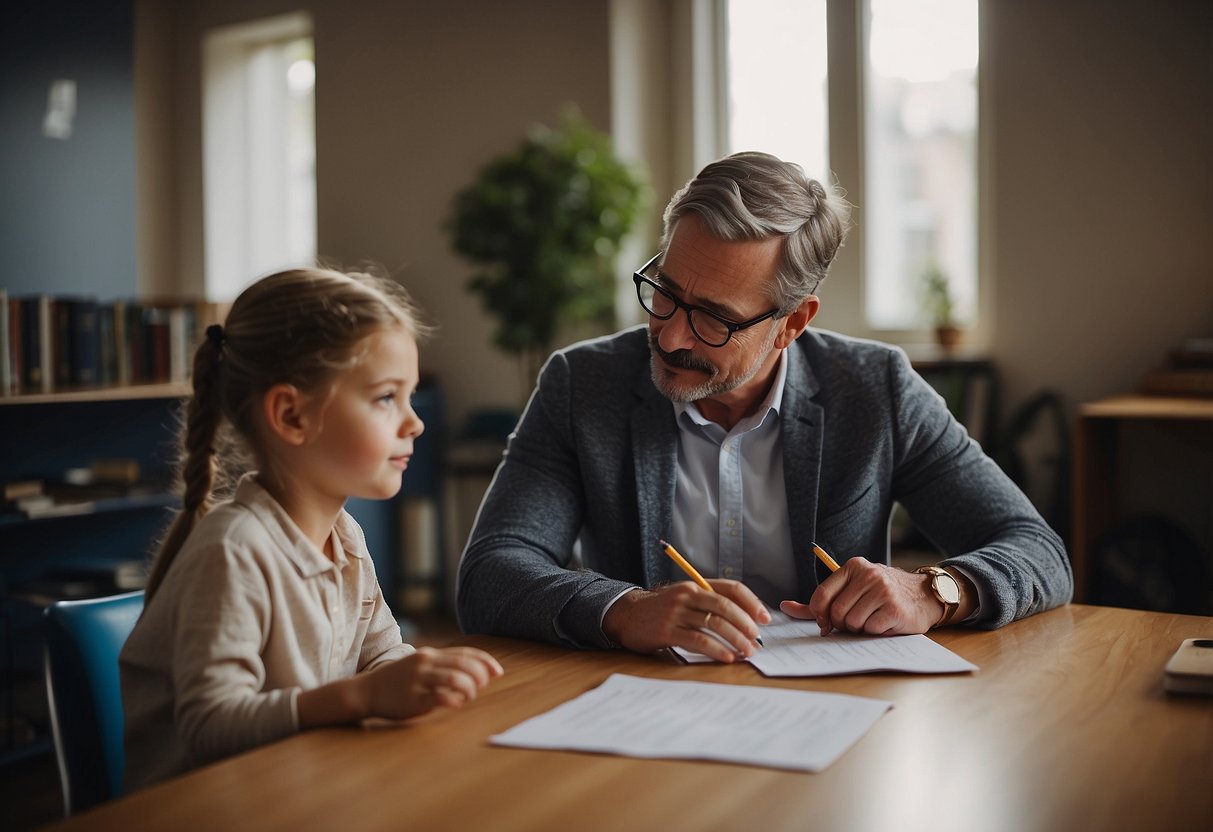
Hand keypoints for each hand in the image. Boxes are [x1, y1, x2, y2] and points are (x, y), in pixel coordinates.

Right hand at [362, 646, 503, 719]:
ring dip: (469, 688)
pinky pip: (439, 697)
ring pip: (455, 678)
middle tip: (483, 686)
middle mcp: (426, 663)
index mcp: (430, 654)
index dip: (485, 661)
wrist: (367, 691)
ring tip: (469, 697)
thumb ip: (443, 666)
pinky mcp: (413, 698)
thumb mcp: (421, 666)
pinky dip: (454, 700)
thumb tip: (475, 674)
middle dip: (480, 675)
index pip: (465, 653)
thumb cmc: (399, 681)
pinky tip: (456, 704)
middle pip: (464, 664)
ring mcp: (419, 680)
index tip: (498, 671)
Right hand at [602, 581, 770, 661]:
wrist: (626, 614)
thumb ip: (707, 603)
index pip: (731, 588)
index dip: (751, 602)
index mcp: (695, 585)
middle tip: (757, 639)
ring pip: (714, 623)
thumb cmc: (660, 609)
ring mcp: (676, 613)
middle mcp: (687, 595)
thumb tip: (742, 619)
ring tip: (747, 651)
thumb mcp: (683, 599)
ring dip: (735, 638)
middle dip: (746, 623)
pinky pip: (698, 640)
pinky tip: (727, 657)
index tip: (764, 618)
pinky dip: (717, 650)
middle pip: (725, 606)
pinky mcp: (667, 631)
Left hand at [779, 556, 939, 635]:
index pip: (821, 595)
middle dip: (842, 623)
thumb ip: (819, 601)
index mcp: (852, 566)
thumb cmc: (881, 595)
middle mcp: (867, 575)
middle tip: (857, 620)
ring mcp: (882, 591)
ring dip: (859, 629)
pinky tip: (884, 622)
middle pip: (836, 612)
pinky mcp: (895, 609)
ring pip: (852, 623)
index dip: (819, 615)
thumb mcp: (851, 589)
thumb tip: (785, 607)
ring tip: (872, 619)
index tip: (826, 623)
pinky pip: (871, 629)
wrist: (922, 596)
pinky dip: (874, 632)